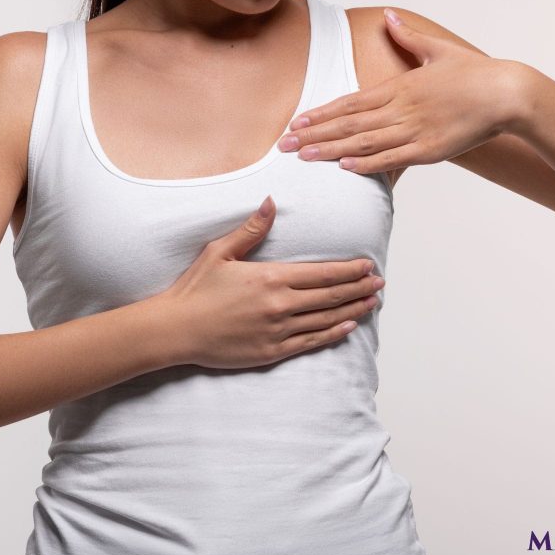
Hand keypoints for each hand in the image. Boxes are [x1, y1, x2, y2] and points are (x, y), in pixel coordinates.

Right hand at [160, 196, 385, 368]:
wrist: (175, 330)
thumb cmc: (195, 289)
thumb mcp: (219, 252)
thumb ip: (251, 230)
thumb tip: (271, 202)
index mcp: (271, 277)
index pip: (322, 273)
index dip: (349, 270)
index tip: (367, 265)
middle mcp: (280, 305)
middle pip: (330, 295)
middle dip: (358, 287)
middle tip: (379, 282)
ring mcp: (278, 330)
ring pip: (325, 319)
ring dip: (352, 309)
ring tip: (372, 302)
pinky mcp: (271, 351)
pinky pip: (310, 342)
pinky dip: (332, 334)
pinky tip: (348, 327)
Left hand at [276, 7, 528, 176]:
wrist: (506, 93)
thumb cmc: (474, 73)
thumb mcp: (438, 50)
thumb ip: (409, 37)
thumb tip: (389, 17)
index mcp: (400, 86)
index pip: (350, 102)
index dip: (321, 113)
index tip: (296, 122)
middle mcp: (401, 108)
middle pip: (349, 124)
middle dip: (314, 135)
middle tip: (284, 145)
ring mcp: (415, 130)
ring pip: (364, 142)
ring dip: (332, 151)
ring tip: (304, 157)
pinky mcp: (430, 150)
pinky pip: (393, 159)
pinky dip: (368, 164)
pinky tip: (346, 168)